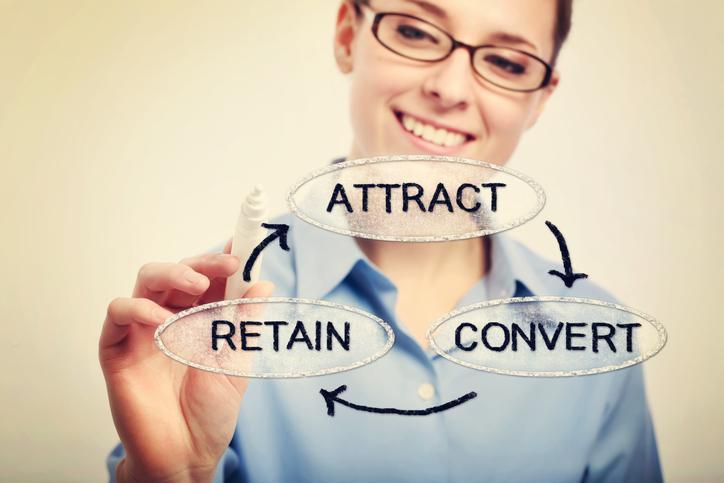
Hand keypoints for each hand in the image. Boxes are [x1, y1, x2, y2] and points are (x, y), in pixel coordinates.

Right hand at [99, 241, 273, 482]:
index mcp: (201, 319)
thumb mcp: (238, 363)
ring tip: (195, 286)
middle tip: (226, 266)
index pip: (208, 278)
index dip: (222, 260)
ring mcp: (143, 332)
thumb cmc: (211, 412)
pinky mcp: (117, 350)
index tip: (242, 250)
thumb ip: (248, 324)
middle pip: (177, 272)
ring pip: (147, 281)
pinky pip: (117, 315)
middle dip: (201, 263)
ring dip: (172, 275)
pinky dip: (136, 307)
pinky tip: (159, 320)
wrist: (186, 455)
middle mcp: (171, 318)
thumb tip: (264, 283)